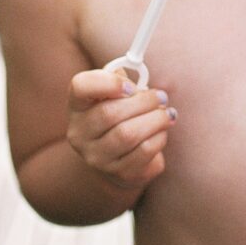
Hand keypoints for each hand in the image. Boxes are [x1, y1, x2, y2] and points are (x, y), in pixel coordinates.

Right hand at [67, 69, 176, 189]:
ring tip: (167, 113)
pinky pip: (143, 152)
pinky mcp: (118, 173)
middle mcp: (80, 133)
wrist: (116, 156)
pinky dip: (159, 137)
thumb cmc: (119, 113)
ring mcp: (97, 157)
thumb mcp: (114, 93)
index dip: (108, 82)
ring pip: (128, 135)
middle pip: (110, 113)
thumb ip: (121, 79)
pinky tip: (162, 130)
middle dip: (144, 102)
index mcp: (78, 105)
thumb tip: (134, 71)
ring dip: (155, 120)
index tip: (131, 85)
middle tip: (161, 97)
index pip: (80, 87)